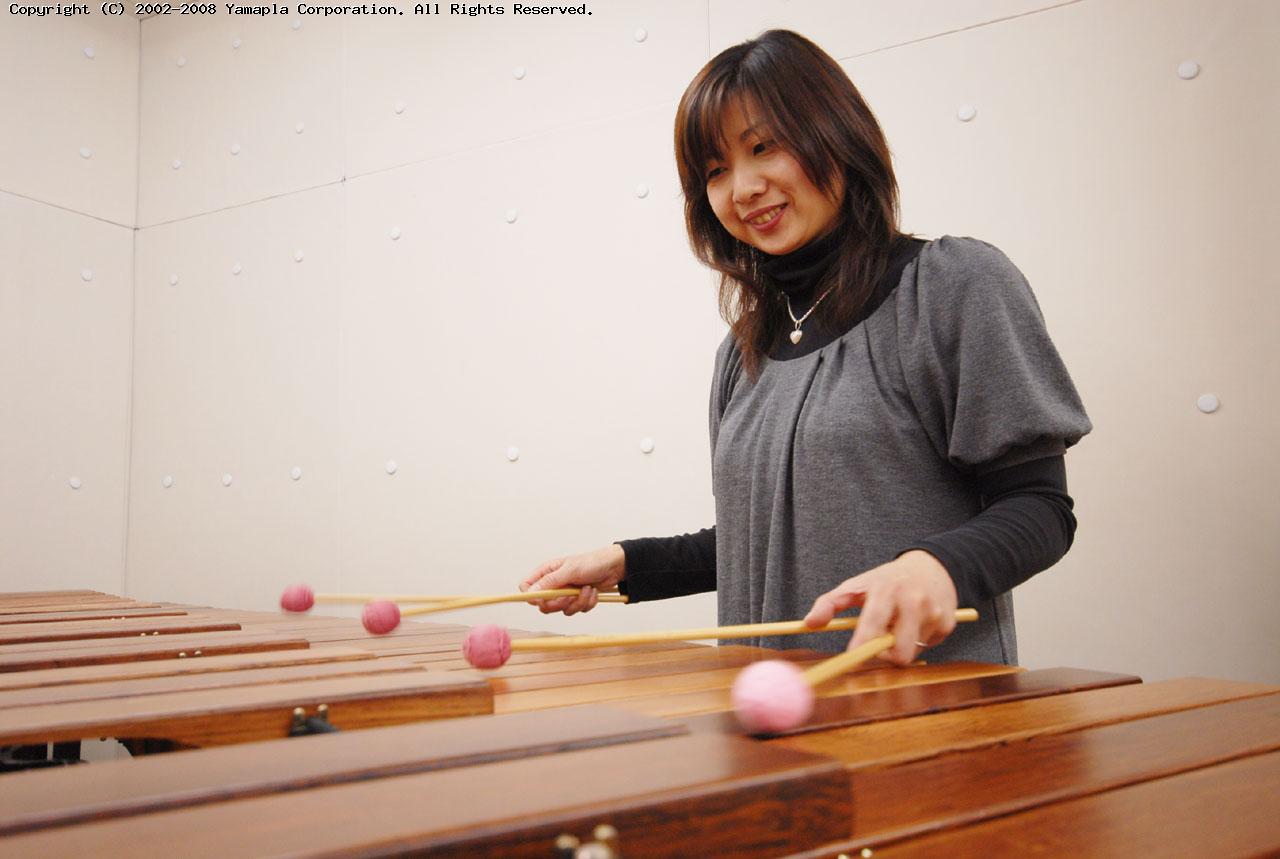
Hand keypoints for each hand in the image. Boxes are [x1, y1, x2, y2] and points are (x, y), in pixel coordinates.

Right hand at [520, 544, 626, 615]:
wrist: (615, 567)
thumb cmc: (593, 562)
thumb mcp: (570, 570)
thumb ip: (550, 582)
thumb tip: (531, 594)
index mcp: (547, 572)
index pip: (527, 587)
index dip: (532, 596)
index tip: (543, 599)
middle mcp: (554, 584)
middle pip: (543, 604)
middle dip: (559, 603)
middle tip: (570, 595)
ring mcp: (565, 593)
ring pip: (561, 610)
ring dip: (577, 602)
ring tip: (587, 589)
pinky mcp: (577, 600)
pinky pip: (576, 611)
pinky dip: (586, 603)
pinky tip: (593, 592)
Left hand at [803, 550, 958, 665]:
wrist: (931, 567)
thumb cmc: (886, 580)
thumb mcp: (856, 585)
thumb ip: (829, 603)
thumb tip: (808, 624)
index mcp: (887, 591)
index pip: (874, 623)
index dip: (862, 644)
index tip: (851, 658)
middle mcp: (913, 602)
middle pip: (899, 652)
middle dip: (885, 656)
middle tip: (877, 645)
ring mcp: (934, 614)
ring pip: (912, 652)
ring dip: (900, 645)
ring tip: (898, 624)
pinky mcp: (948, 624)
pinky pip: (926, 646)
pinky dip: (916, 640)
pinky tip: (915, 623)